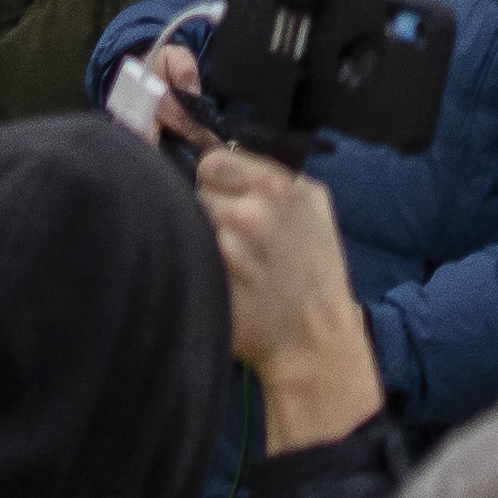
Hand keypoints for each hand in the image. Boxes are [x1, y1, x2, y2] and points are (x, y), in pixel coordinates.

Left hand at [195, 144, 385, 453]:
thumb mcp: (312, 208)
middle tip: (228, 237)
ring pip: (187, 226)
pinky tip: (218, 280)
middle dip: (206, 211)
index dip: (214, 182)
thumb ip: (270, 178)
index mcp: (279, 188)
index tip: (222, 198)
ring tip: (224, 262)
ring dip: (198, 239)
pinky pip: (184, 257)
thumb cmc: (314, 272)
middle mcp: (253, 213)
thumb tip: (219, 159)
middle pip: (195, 194)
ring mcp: (229, 250)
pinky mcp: (210, 281)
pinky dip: (192, 265)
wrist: (313, 338)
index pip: (213, 162)